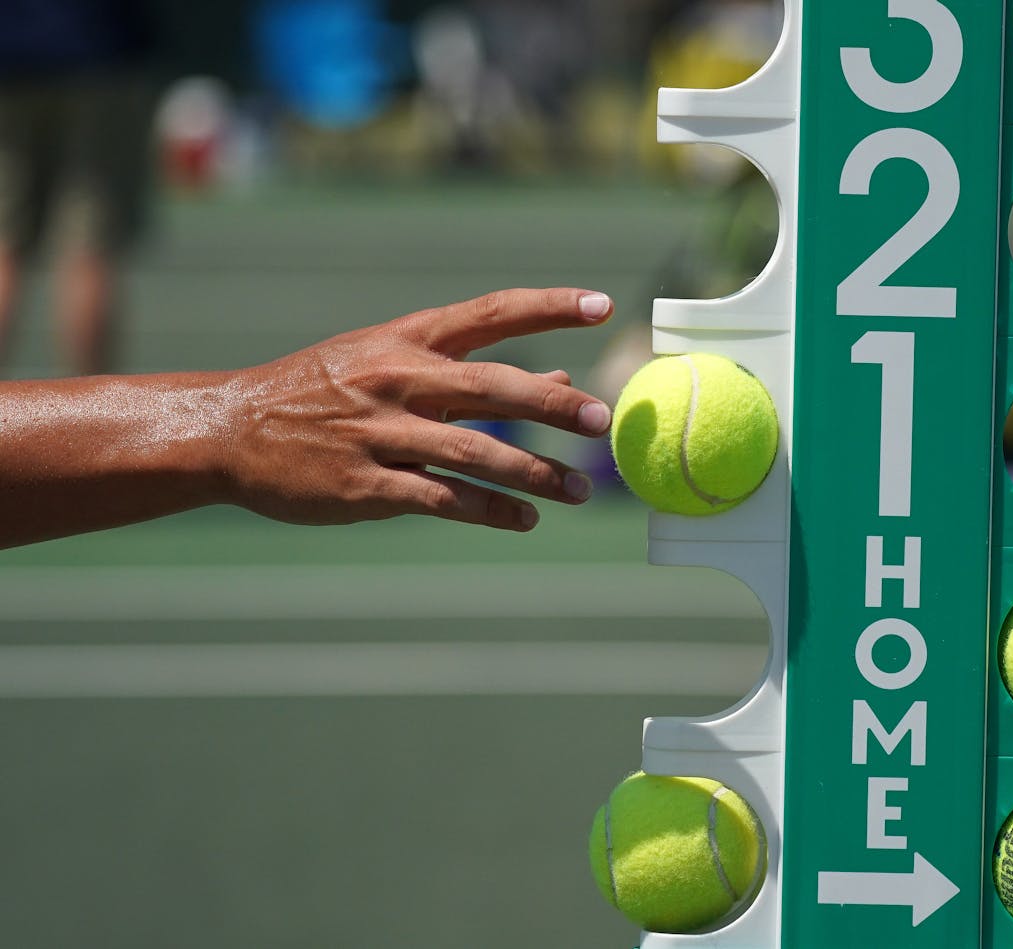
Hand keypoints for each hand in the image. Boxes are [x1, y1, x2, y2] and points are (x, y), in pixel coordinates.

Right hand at [220, 287, 614, 531]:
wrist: (231, 428)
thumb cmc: (323, 390)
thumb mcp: (390, 361)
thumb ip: (472, 371)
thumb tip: (558, 374)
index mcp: (407, 339)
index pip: (491, 312)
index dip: (549, 307)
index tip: (603, 305)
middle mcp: (399, 379)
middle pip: (493, 386)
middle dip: (552, 404)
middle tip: (600, 421)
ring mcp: (381, 432)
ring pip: (475, 453)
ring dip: (533, 474)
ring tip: (577, 491)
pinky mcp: (365, 484)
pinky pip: (442, 500)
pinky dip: (489, 511)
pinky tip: (524, 519)